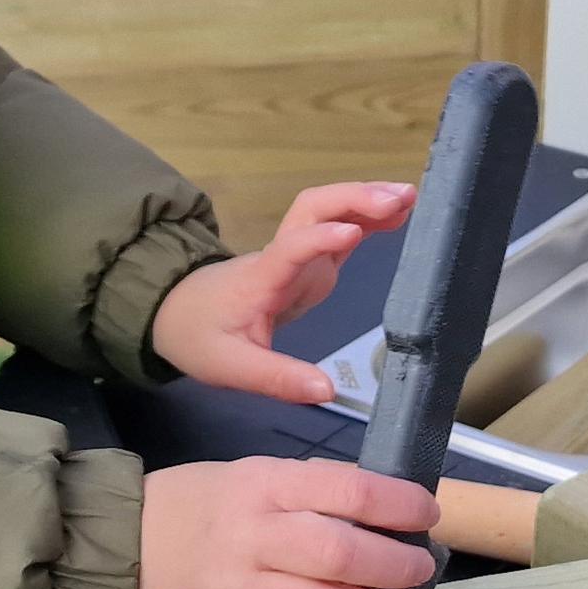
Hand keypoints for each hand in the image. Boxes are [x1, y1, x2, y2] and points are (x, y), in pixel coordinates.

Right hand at [139, 457, 443, 588]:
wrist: (126, 547)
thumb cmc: (202, 503)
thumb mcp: (254, 473)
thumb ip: (314, 490)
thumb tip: (390, 511)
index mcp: (264, 486)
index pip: (346, 492)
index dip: (398, 505)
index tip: (427, 515)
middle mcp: (254, 539)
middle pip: (338, 557)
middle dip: (396, 568)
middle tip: (426, 570)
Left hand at [150, 181, 415, 403]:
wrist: (177, 314)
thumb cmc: (201, 337)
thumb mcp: (231, 368)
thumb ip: (277, 379)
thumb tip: (326, 391)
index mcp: (262, 278)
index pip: (290, 249)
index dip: (320, 238)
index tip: (353, 233)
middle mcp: (281, 256)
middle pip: (314, 209)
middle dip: (355, 199)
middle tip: (400, 199)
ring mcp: (296, 254)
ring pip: (328, 210)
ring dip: (365, 199)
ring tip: (410, 197)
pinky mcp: (308, 260)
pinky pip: (339, 229)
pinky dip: (368, 217)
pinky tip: (399, 214)